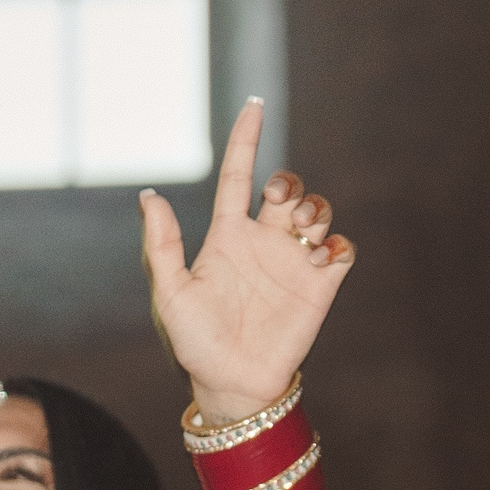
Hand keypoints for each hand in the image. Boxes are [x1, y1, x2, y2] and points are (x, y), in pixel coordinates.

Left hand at [139, 99, 355, 420]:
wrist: (230, 384)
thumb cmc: (194, 342)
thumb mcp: (171, 293)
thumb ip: (162, 245)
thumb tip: (149, 196)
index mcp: (228, 235)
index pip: (240, 174)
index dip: (247, 139)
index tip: (253, 105)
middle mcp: (263, 242)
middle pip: (288, 189)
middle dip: (291, 183)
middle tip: (282, 200)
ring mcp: (293, 262)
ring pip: (318, 213)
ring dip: (317, 209)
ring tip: (304, 232)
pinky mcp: (320, 286)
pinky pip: (340, 249)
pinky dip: (336, 243)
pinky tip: (321, 256)